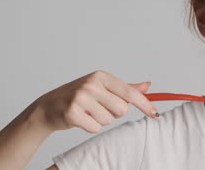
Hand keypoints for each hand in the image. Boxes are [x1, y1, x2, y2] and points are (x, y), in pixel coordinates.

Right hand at [36, 70, 157, 132]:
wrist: (49, 106)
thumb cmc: (79, 96)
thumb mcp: (102, 87)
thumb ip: (126, 88)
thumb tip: (148, 86)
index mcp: (101, 76)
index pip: (129, 92)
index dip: (144, 104)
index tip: (155, 114)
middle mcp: (91, 84)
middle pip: (122, 110)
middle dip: (114, 113)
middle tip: (100, 108)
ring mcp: (81, 98)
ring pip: (109, 120)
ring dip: (101, 120)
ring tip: (88, 112)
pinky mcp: (72, 113)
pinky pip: (95, 128)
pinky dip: (91, 127)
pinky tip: (82, 119)